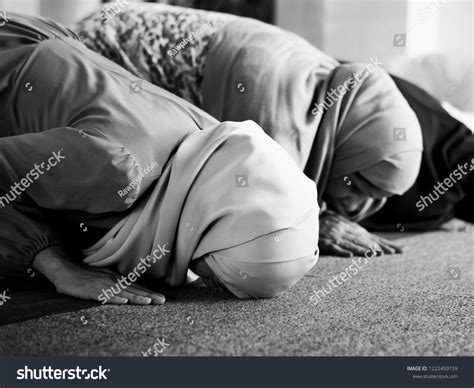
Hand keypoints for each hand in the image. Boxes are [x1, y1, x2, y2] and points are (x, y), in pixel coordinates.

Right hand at [33, 246, 164, 304]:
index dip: (149, 292)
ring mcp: (102, 285)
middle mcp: (112, 281)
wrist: (65, 268)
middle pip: (133, 289)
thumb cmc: (83, 275)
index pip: (135, 287)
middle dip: (149, 296)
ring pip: (123, 292)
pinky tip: (123, 301)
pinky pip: (104, 295)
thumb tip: (127, 290)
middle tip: (162, 301)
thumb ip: (114, 283)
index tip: (161, 298)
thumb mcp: (102, 277)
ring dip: (136, 297)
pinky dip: (115, 298)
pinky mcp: (91, 290)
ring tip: (149, 302)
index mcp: (116, 279)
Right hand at [319, 210, 402, 256]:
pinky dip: (341, 251)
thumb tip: (366, 237)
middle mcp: (343, 230)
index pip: (369, 236)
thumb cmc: (321, 222)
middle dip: (379, 246)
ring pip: (351, 243)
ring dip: (364, 249)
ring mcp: (334, 236)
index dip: (383, 242)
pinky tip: (349, 256)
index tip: (397, 249)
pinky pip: (333, 247)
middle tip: (394, 252)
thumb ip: (349, 228)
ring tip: (376, 254)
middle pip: (364, 240)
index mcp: (348, 226)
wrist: (304, 220)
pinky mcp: (324, 242)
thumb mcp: (337, 221)